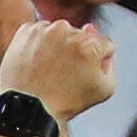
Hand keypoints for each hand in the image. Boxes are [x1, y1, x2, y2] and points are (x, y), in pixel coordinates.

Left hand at [0, 11, 114, 120]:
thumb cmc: (63, 102)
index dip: (97, 61)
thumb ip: (110, 63)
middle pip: (82, 36)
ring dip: (58, 45)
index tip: (83, 73)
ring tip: (49, 70)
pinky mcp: (26, 31)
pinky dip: (39, 44)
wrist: (27, 107)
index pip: (104, 44)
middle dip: (77, 50)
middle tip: (64, 73)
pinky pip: (40, 33)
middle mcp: (67, 32)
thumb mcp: (104, 90)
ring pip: (61, 32)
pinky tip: (36, 62)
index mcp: (90, 45)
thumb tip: (99, 41)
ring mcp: (45, 30)